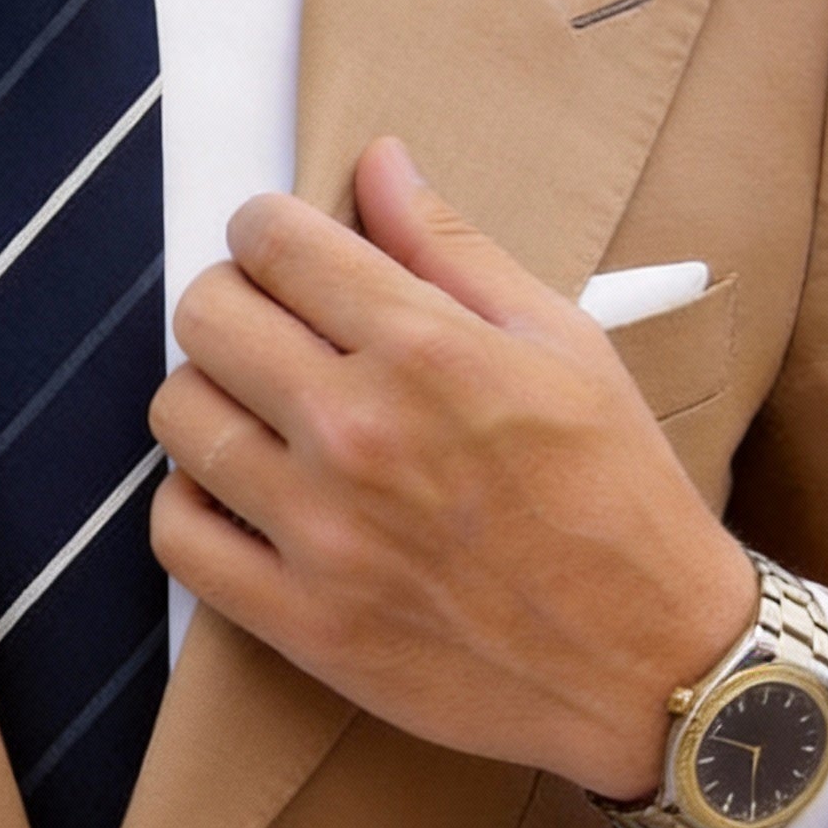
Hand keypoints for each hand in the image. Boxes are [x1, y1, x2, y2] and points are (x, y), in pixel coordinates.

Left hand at [149, 137, 756, 801]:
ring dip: (207, 397)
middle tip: (270, 327)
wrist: (653, 664)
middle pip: (206, 317)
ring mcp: (319, 532)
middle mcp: (357, 432)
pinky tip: (240, 493)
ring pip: (178, 415)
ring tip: (259, 413)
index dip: (265, 228)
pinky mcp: (299, 620)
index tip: (281, 248)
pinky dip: (191, 502)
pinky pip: (175, 533)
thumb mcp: (564, 345)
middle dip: (230, 300)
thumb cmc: (618, 496)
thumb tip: (377, 163)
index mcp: (425, 351)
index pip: (274, 242)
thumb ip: (454, 249)